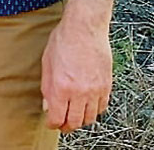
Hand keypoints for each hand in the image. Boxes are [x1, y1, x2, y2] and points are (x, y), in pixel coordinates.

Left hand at [41, 14, 112, 132]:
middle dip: (66, 126)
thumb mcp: (47, 62)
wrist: (84, 28)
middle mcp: (80, 92)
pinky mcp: (106, 86)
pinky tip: (87, 106)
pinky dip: (94, 111)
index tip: (50, 122)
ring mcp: (95, 90)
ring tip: (73, 115)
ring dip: (81, 120)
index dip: (53, 123)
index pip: (58, 117)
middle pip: (75, 122)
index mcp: (62, 87)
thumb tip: (47, 106)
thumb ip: (47, 87)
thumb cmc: (63, 40)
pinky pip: (101, 107)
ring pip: (90, 118)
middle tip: (62, 123)